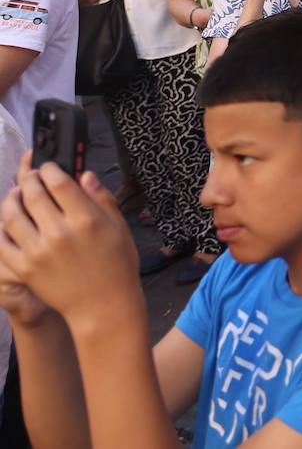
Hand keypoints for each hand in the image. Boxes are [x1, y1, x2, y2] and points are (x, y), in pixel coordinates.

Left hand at [0, 155, 139, 329]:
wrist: (103, 306)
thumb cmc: (116, 266)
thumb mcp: (119, 228)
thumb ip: (102, 198)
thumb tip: (85, 175)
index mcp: (86, 220)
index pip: (59, 182)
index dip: (51, 169)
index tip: (49, 167)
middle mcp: (60, 233)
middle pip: (33, 194)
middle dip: (30, 179)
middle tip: (31, 176)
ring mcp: (38, 251)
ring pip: (12, 215)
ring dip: (11, 199)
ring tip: (16, 194)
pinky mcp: (24, 268)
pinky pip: (3, 242)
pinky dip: (2, 227)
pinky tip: (8, 221)